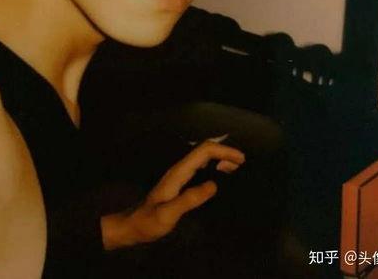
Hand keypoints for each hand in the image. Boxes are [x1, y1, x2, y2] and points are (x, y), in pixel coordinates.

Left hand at [101, 140, 244, 249]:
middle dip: (225, 152)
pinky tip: (223, 178)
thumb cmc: (149, 221)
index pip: (204, 151)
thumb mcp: (168, 214)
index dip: (223, 151)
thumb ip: (189, 199)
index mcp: (179, 172)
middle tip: (244, 164)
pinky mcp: (182, 183)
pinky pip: (202, 169)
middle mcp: (180, 169)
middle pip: (205, 151)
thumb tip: (214, 185)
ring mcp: (181, 175)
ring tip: (238, 170)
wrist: (133, 226)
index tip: (241, 159)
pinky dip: (216, 168)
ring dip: (221, 159)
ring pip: (204, 159)